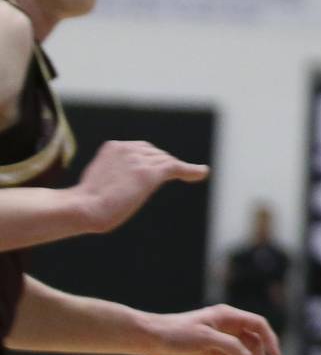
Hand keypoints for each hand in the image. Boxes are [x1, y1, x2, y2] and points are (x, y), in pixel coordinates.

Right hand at [75, 141, 208, 232]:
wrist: (83, 208)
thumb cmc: (84, 205)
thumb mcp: (98, 183)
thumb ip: (114, 178)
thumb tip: (120, 189)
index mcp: (113, 147)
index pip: (140, 149)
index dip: (150, 160)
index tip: (156, 167)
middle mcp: (128, 148)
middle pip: (155, 153)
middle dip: (163, 163)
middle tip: (174, 173)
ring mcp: (139, 160)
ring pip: (166, 161)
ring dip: (176, 169)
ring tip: (194, 173)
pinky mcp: (149, 173)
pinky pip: (176, 167)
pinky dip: (191, 170)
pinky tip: (202, 173)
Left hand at [142, 304, 281, 354]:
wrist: (151, 339)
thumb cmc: (175, 333)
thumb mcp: (204, 338)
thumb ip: (229, 346)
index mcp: (228, 317)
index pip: (258, 325)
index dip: (269, 340)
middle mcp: (227, 327)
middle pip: (253, 345)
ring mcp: (220, 339)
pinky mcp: (211, 351)